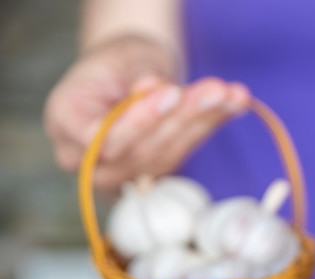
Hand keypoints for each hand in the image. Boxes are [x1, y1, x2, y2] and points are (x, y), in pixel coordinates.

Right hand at [44, 35, 249, 191]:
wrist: (128, 71)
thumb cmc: (117, 62)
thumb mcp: (121, 59)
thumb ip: (137, 78)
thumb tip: (159, 91)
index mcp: (65, 125)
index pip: (103, 138)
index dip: (140, 120)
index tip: (171, 93)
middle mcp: (91, 160)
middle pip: (142, 149)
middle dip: (183, 117)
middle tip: (216, 90)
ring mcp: (125, 171)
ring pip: (170, 153)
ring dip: (205, 120)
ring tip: (231, 94)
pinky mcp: (156, 169)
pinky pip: (187, 149)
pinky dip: (213, 123)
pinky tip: (235, 104)